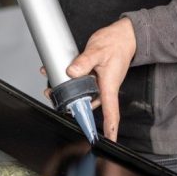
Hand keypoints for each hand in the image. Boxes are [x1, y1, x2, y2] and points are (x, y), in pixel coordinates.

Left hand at [67, 18, 137, 141]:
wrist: (123, 35)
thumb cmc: (116, 44)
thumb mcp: (98, 51)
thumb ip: (84, 61)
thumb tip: (72, 72)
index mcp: (109, 86)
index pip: (111, 112)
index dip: (110, 128)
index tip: (109, 140)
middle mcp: (105, 87)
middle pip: (90, 104)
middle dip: (74, 107)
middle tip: (56, 102)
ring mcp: (100, 81)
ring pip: (83, 93)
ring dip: (68, 93)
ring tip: (52, 88)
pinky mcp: (94, 74)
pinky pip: (81, 81)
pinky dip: (69, 79)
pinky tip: (56, 73)